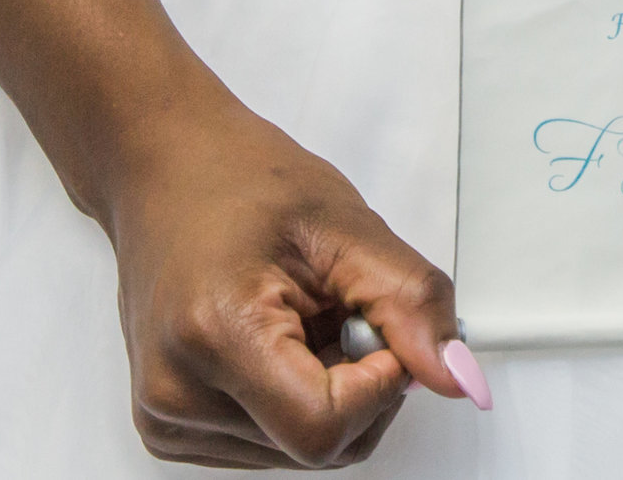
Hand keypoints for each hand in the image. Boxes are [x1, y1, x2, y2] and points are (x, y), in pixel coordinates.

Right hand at [105, 97, 478, 465]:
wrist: (164, 172)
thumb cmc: (239, 183)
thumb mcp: (346, 226)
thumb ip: (412, 304)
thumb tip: (458, 376)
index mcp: (215, 334)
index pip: (325, 428)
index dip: (379, 384)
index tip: (380, 328)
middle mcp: (177, 393)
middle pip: (320, 447)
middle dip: (361, 386)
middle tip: (341, 310)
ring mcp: (168, 419)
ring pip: (302, 451)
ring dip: (329, 391)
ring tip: (301, 317)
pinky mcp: (172, 429)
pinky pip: (272, 444)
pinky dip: (297, 399)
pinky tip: (279, 341)